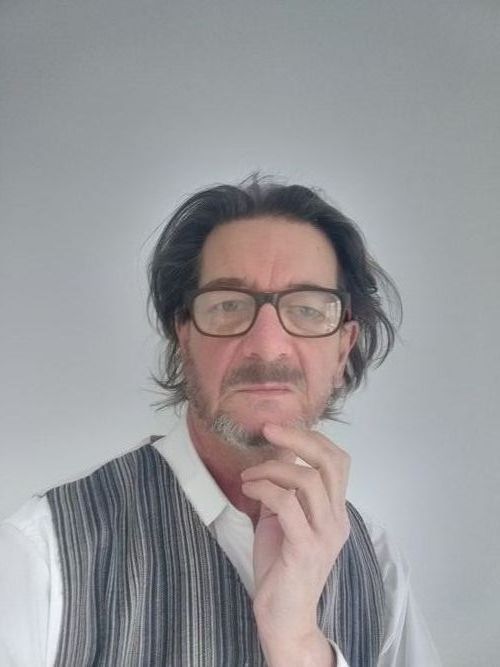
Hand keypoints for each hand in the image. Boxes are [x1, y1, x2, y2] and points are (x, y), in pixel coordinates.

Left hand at [240, 423, 349, 665]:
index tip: (281, 428)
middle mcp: (337, 520)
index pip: (338, 461)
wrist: (283, 617)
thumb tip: (278, 452)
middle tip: (268, 431)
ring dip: (272, 469)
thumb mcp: (283, 518)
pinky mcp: (305, 548)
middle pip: (331, 462)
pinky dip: (264, 488)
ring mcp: (324, 535)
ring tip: (249, 477)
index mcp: (335, 511)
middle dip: (299, 439)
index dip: (312, 438)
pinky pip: (287, 504)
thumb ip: (285, 488)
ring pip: (308, 480)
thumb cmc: (281, 567)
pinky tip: (249, 490)